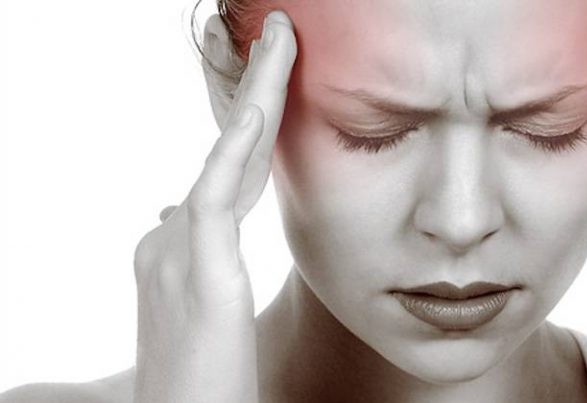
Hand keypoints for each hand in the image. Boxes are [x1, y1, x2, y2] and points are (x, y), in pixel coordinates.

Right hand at [132, 10, 296, 402]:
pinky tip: (261, 104)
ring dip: (257, 92)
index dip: (254, 124)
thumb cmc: (202, 380)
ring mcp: (179, 246)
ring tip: (280, 40)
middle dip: (257, 90)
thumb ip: (199, 256)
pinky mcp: (197, 266)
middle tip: (280, 38)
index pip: (226, 170)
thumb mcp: (202, 304)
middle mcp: (172, 235)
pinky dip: (237, 144)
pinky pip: (218, 191)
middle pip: (228, 148)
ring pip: (228, 152)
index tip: (276, 86)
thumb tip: (182, 210)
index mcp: (178, 246)